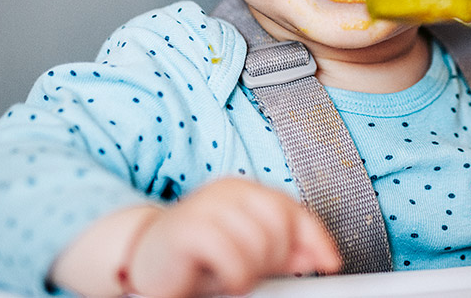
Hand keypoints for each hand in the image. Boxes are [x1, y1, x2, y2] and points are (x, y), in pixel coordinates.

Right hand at [52, 178, 340, 296]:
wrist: (142, 261)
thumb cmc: (196, 258)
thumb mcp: (247, 251)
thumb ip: (281, 248)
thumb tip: (320, 256)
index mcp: (244, 190)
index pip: (293, 209)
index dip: (316, 239)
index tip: (328, 265)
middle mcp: (227, 191)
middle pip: (280, 226)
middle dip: (276, 258)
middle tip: (252, 273)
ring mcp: (206, 206)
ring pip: (260, 244)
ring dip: (250, 271)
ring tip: (229, 276)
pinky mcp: (189, 230)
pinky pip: (234, 258)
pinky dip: (235, 277)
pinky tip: (220, 279)